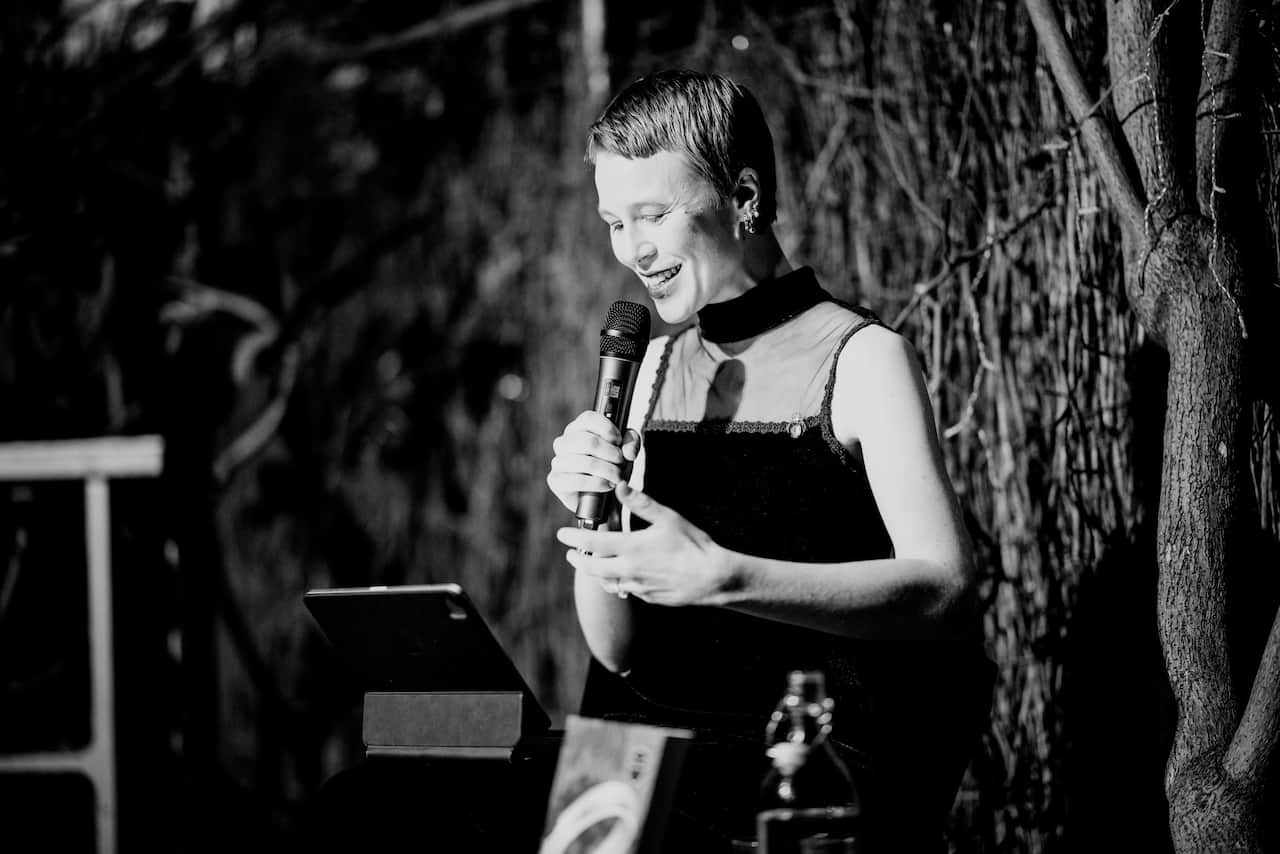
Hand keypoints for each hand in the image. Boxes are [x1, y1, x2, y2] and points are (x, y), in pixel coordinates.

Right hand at [546, 411, 641, 512]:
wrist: (603, 497)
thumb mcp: (626, 452)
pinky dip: (597, 483)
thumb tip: (628, 452)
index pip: (588, 418)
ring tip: (617, 477)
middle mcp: (564, 441)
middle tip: (621, 463)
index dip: (607, 429)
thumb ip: (631, 443)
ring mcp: (557, 461)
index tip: (618, 441)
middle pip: (588, 441)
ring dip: (608, 471)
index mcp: (579, 428)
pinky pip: (577, 481)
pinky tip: (606, 485)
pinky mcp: (555, 480)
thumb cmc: (612, 467)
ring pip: (585, 462)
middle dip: (611, 454)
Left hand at [556, 483, 733, 606]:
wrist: (712, 577)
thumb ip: (641, 503)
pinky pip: (626, 591)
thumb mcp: (668, 518)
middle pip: (592, 568)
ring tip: (593, 565)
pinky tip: (621, 577)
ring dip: (596, 573)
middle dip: (578, 559)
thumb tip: (620, 486)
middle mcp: (630, 569)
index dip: (574, 538)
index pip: (592, 542)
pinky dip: (618, 583)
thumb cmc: (692, 544)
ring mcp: (638, 586)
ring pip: (606, 582)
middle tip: (571, 554)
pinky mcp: (648, 597)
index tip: (562, 534)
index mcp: (632, 547)